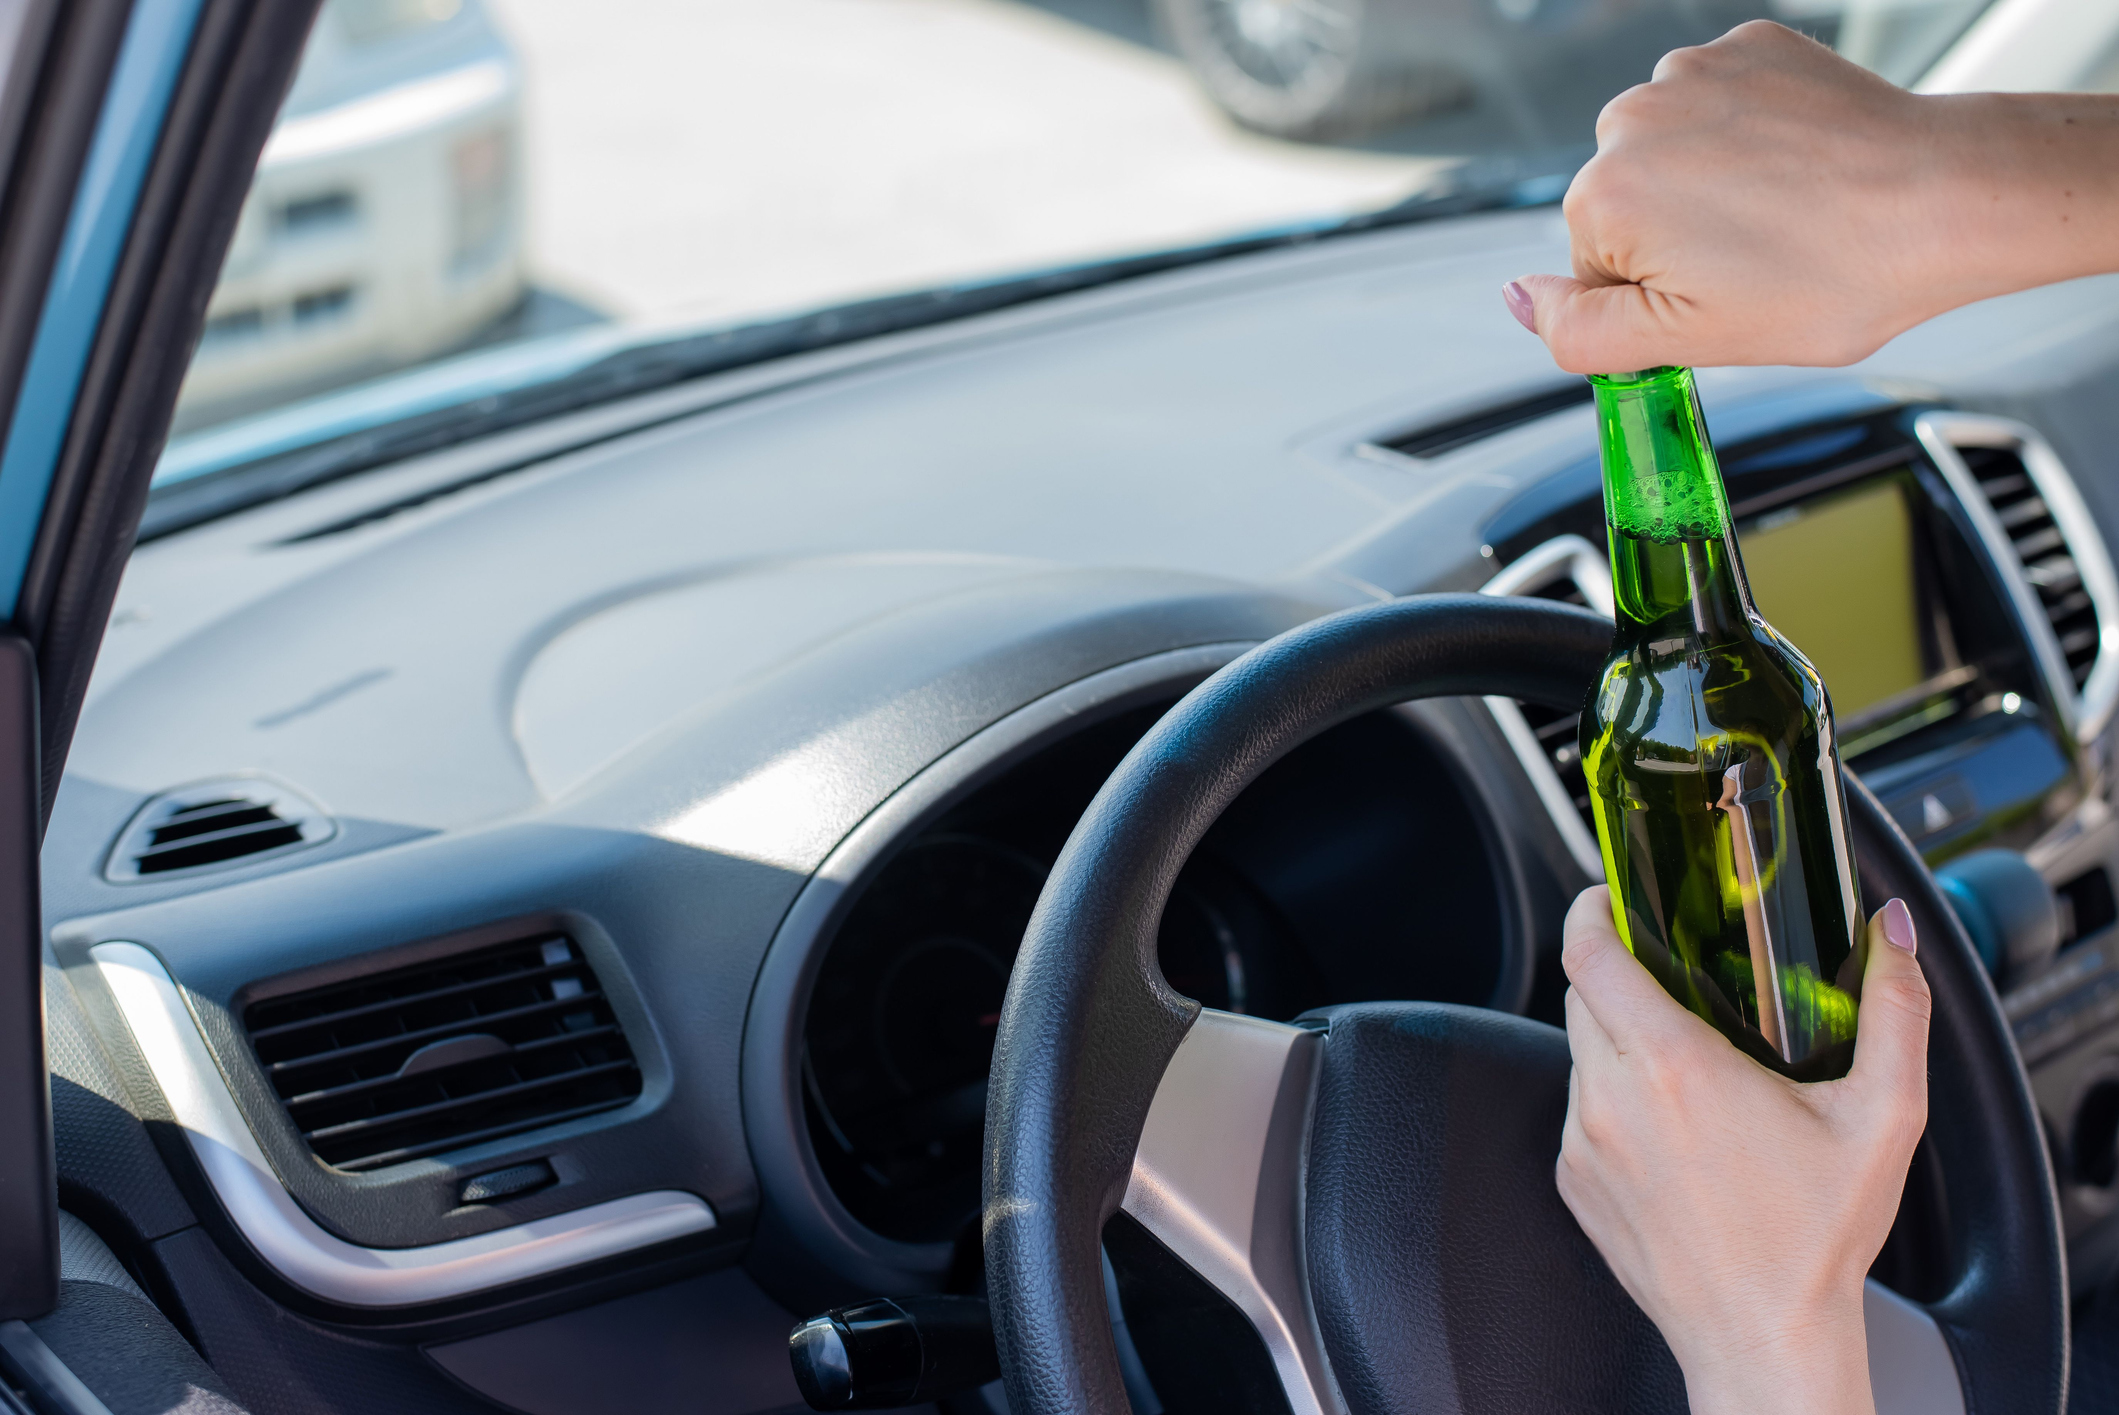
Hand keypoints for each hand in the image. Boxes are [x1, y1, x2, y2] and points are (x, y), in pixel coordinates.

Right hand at [1505, 21, 2118, 372]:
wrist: (1946, 199)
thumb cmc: (1830, 277)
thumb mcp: (1687, 341)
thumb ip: (1579, 330)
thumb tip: (1519, 298)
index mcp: (1605, 196)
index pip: (1596, 268)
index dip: (1656, 296)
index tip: (1720, 295)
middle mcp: (1632, 119)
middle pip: (1627, 202)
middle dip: (1676, 234)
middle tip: (1759, 260)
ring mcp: (1693, 72)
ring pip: (1672, 151)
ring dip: (1712, 183)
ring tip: (1786, 213)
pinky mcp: (1750, 47)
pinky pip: (1720, 104)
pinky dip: (1750, 135)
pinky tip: (1799, 167)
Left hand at [1556, 886, 1929, 1414]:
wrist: (1763, 1339)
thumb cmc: (1815, 1239)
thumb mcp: (1881, 1118)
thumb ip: (1894, 1011)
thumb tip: (1890, 935)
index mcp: (1672, 1069)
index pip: (1588, 953)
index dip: (1593, 910)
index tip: (1612, 896)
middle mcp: (1610, 1099)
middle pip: (1582, 994)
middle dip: (1621, 974)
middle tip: (1675, 979)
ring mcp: (1581, 1143)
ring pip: (1581, 1052)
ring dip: (1621, 1041)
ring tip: (1690, 1068)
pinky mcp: (1572, 1181)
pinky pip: (1579, 1110)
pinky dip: (1615, 1101)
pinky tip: (1675, 1129)